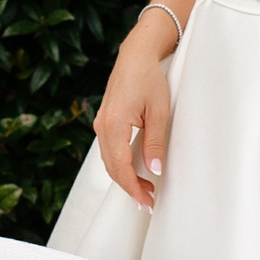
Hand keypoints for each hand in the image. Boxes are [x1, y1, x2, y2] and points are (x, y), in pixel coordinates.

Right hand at [92, 19, 176, 209]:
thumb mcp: (159, 112)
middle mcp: (102, 126)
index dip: (133, 188)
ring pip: (109, 161)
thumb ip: (155, 143)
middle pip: (112, 168)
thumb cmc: (149, 80)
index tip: (146, 202)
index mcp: (114, 125)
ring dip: (125, 178)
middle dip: (129, 188)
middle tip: (148, 202)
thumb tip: (154, 171)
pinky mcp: (104, 122)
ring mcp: (100, 124)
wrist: (135, 57)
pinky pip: (109, 151)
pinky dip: (120, 165)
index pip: (121, 167)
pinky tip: (134, 171)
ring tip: (145, 190)